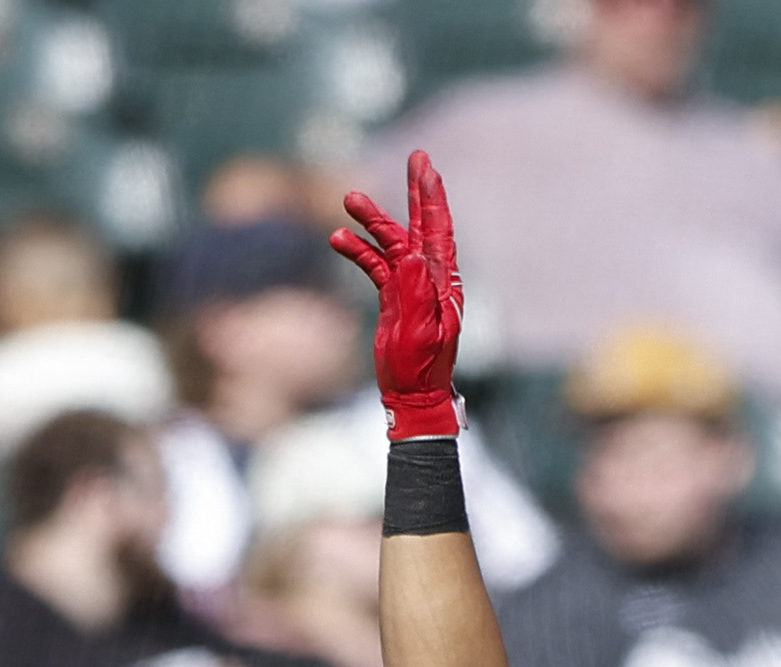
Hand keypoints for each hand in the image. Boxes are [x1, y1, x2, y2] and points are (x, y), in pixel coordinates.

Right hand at [330, 149, 464, 437]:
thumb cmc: (422, 368)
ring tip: (348, 199)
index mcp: (442, 281)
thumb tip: (407, 250)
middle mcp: (429, 278)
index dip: (432, 196)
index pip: (438, 229)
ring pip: (390, 243)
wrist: (412, 397)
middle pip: (422, 224)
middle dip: (417, 191)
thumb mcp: (421, 327)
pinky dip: (358, 252)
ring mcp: (410, 286)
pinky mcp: (393, 298)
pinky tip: (337, 238)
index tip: (426, 166)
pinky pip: (374, 266)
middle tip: (416, 156)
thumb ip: (415, 288)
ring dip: (371, 222)